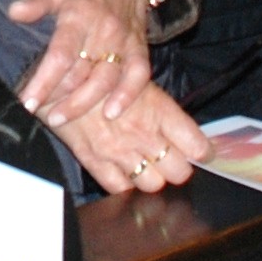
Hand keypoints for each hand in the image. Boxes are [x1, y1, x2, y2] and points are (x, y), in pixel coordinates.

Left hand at [9, 0, 163, 131]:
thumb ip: (36, 0)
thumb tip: (14, 12)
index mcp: (80, 15)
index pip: (60, 56)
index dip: (44, 82)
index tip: (27, 102)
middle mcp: (104, 31)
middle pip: (82, 74)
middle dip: (60, 99)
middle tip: (41, 117)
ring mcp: (124, 41)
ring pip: (106, 80)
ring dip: (85, 103)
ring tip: (62, 120)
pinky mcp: (139, 48)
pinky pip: (138, 76)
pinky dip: (127, 96)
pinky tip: (111, 113)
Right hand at [54, 76, 205, 196]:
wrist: (59, 73)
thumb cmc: (99, 72)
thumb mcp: (140, 84)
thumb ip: (164, 113)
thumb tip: (187, 137)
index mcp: (160, 110)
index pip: (197, 146)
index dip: (202, 152)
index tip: (201, 152)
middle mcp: (144, 134)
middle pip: (179, 172)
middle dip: (178, 168)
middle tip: (171, 160)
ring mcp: (120, 150)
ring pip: (153, 185)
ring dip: (152, 178)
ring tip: (146, 166)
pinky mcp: (95, 160)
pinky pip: (120, 188)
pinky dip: (125, 185)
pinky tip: (124, 173)